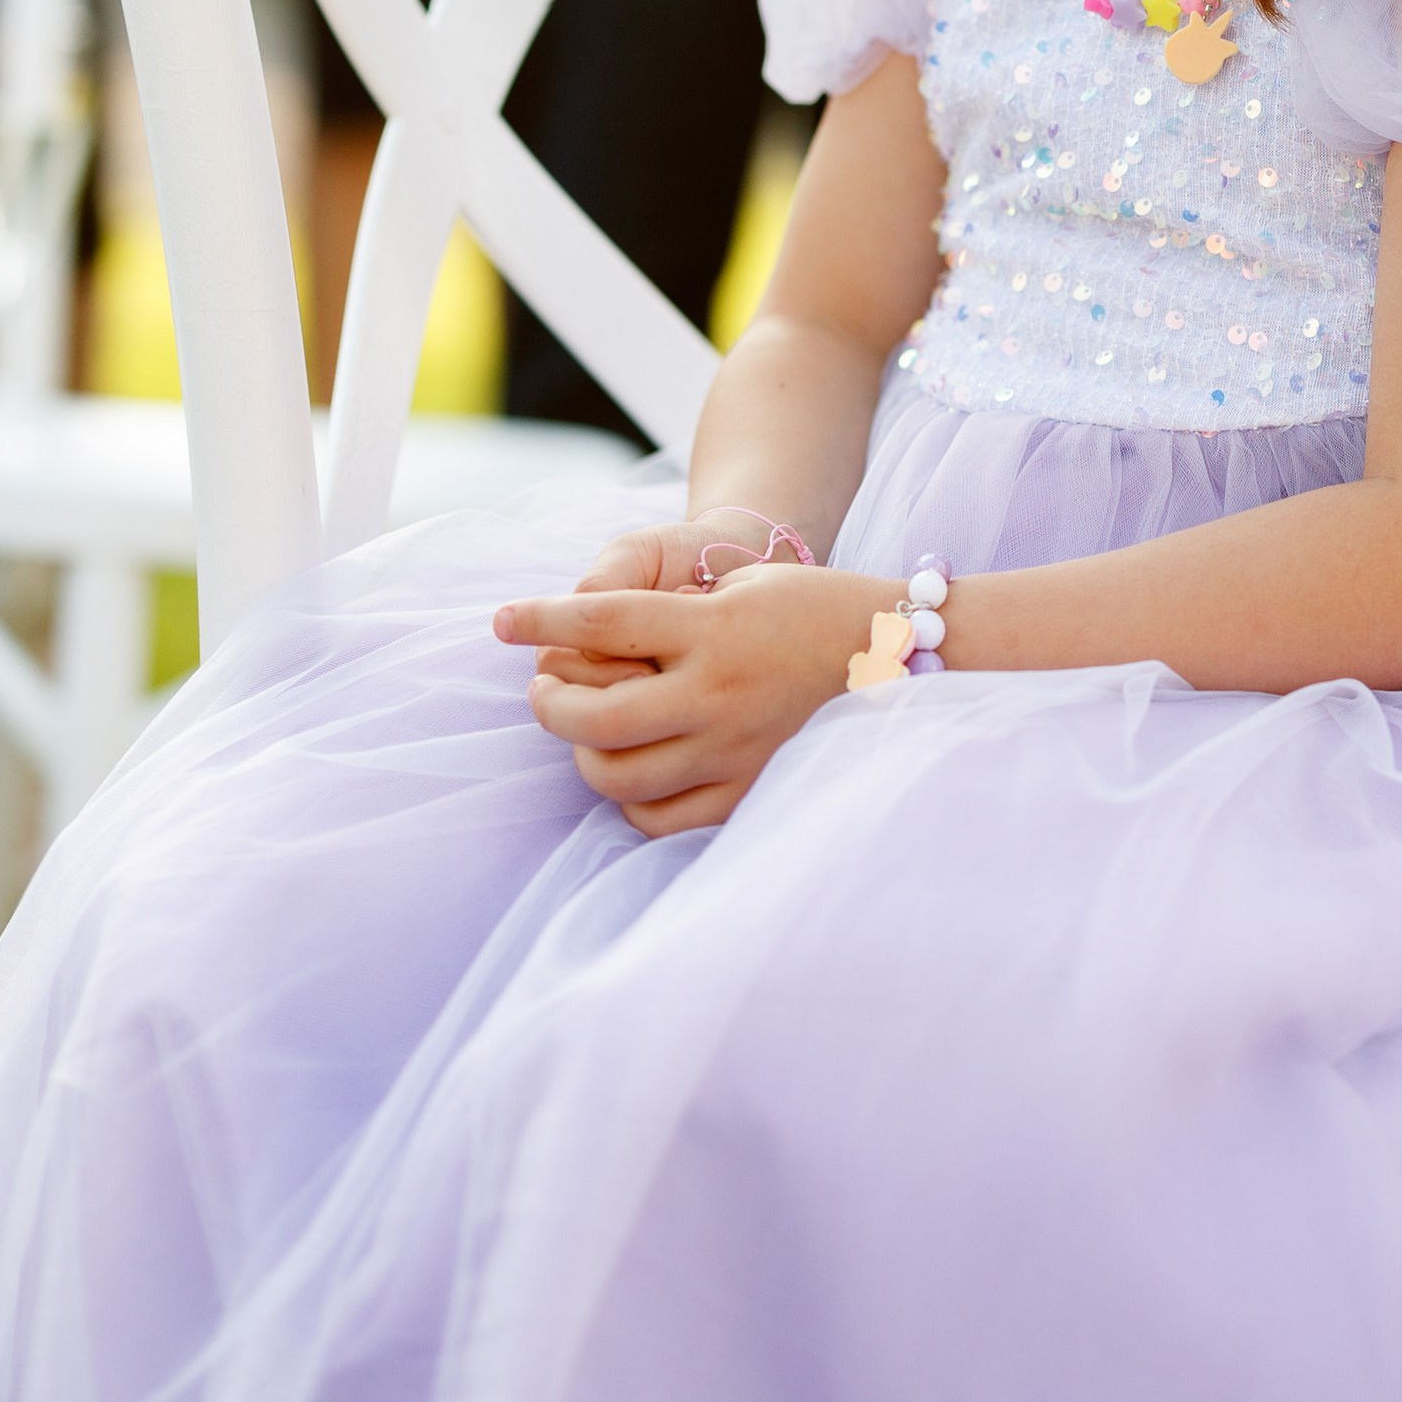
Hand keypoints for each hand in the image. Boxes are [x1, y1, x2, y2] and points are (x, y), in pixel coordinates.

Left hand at [495, 558, 892, 834]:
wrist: (899, 654)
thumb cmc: (814, 606)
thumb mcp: (743, 583)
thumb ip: (673, 613)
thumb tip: (593, 641)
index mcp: (716, 628)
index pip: (604, 622)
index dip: (543, 619)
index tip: (502, 620)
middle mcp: (718, 693)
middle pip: (596, 717)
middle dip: (549, 704)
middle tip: (545, 687)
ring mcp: (734, 750)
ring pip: (618, 776)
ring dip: (583, 753)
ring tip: (586, 727)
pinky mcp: (748, 790)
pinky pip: (660, 817)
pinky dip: (629, 798)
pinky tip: (633, 766)